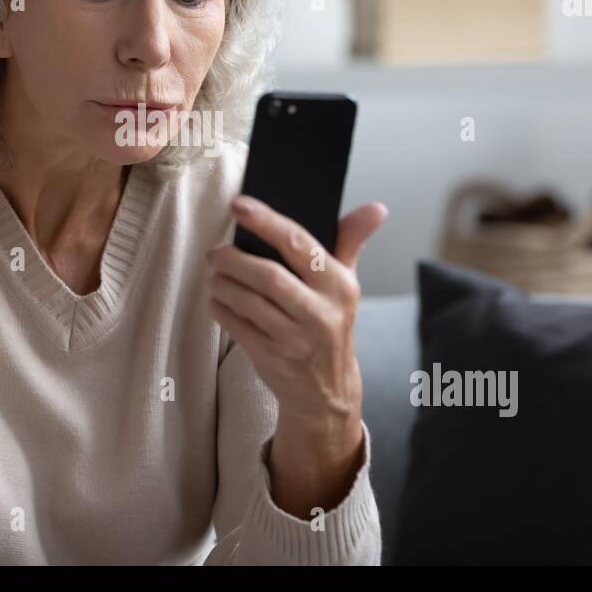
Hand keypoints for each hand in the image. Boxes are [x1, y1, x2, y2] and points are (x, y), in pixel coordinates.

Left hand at [206, 194, 386, 419]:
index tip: (239, 204)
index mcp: (339, 285)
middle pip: (268, 276)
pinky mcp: (272, 358)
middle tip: (216, 252)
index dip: (266, 221)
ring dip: (222, 284)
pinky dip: (220, 308)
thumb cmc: (330, 321)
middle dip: (234, 260)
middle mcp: (320, 312)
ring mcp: (295, 339)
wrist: (326, 388)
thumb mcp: (346, 283)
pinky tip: (217, 299)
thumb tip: (377, 207)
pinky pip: (236, 326)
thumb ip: (351, 241)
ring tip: (214, 274)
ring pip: (248, 302)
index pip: (299, 244)